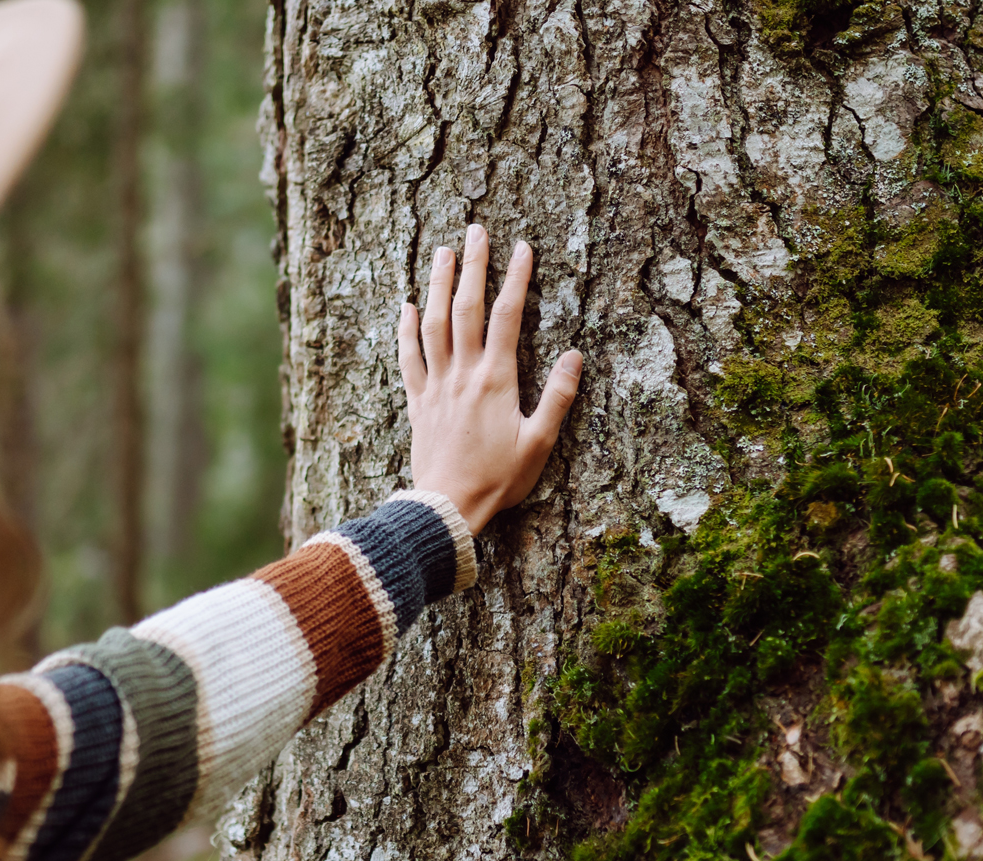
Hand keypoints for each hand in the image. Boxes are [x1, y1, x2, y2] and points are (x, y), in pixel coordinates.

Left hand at [399, 224, 582, 534]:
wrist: (448, 506)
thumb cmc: (499, 479)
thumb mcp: (539, 442)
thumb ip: (557, 397)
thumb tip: (575, 355)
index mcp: (496, 379)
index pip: (507, 316)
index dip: (515, 278)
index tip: (522, 247)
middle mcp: (463, 374)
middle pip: (466, 308)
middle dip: (473, 266)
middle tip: (475, 230)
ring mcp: (437, 385)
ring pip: (433, 324)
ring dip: (438, 286)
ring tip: (442, 253)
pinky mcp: (419, 402)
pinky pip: (409, 357)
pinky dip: (407, 330)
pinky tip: (407, 306)